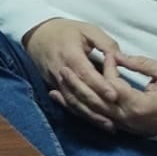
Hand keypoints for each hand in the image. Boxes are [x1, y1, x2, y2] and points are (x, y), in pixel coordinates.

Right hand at [24, 17, 123, 131]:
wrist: (36, 34)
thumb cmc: (65, 30)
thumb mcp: (87, 29)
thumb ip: (105, 43)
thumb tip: (120, 58)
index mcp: (70, 54)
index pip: (86, 74)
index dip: (100, 86)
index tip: (115, 96)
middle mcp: (61, 71)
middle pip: (79, 92)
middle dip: (97, 106)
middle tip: (116, 119)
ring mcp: (55, 80)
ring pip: (73, 101)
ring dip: (90, 115)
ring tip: (107, 125)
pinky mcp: (53, 86)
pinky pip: (67, 102)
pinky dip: (80, 113)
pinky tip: (92, 120)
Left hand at [50, 51, 156, 136]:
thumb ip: (142, 64)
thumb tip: (118, 56)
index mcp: (137, 104)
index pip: (113, 85)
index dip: (108, 69)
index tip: (108, 55)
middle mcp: (125, 118)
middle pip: (95, 101)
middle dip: (78, 84)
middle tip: (64, 67)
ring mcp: (121, 125)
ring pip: (90, 111)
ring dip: (72, 96)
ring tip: (58, 80)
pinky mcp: (118, 127)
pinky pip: (92, 117)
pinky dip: (76, 107)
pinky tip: (61, 98)